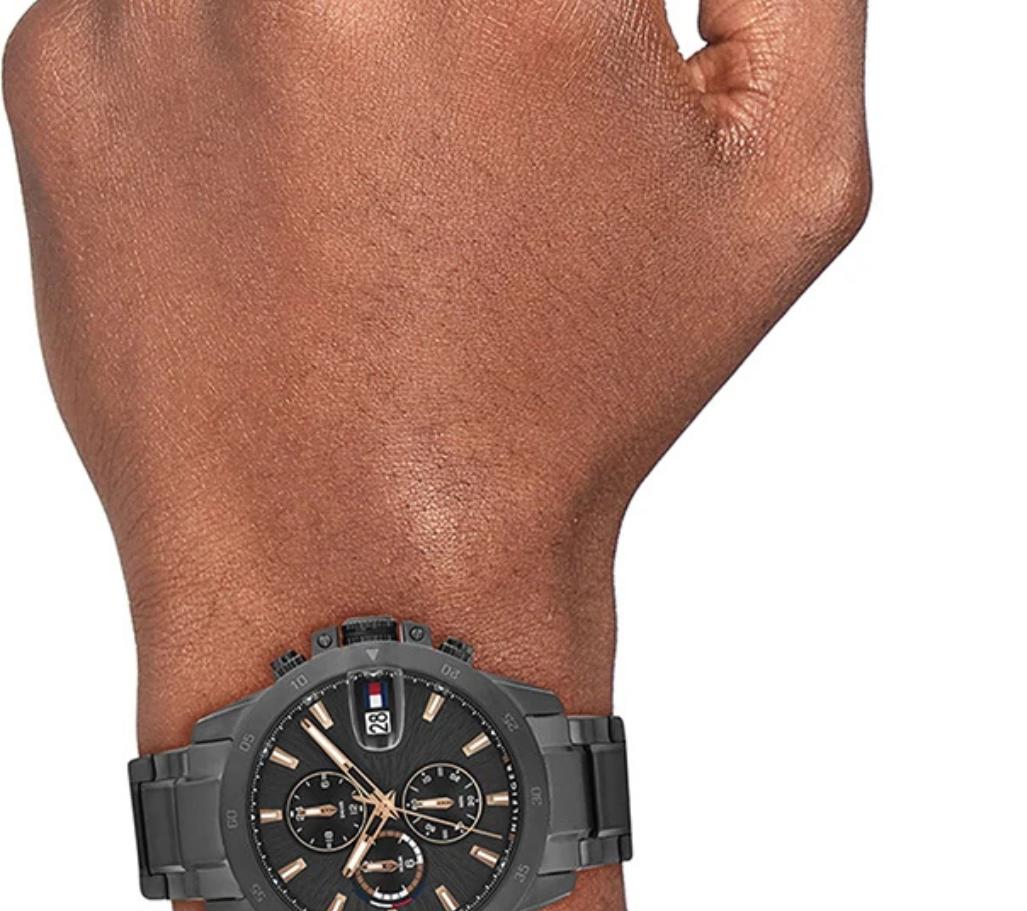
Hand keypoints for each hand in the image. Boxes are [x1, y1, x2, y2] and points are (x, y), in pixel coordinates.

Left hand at [3, 0, 868, 726]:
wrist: (375, 570)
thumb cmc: (582, 397)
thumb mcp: (787, 188)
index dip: (549, 21)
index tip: (541, 73)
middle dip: (451, 37)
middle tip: (472, 138)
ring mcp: (172, 3)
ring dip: (344, 34)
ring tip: (383, 180)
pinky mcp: (62, 67)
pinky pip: (165, 6)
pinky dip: (232, 81)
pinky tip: (291, 215)